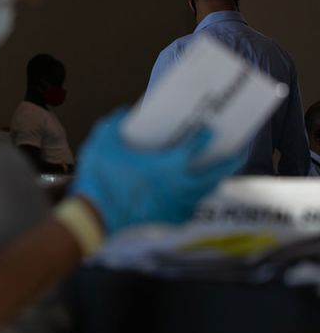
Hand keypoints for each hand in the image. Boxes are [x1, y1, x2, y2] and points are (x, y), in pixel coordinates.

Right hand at [71, 109, 244, 234]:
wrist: (93, 217)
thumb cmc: (100, 178)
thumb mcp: (102, 143)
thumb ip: (115, 124)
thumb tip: (124, 113)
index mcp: (168, 165)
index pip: (197, 147)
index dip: (206, 137)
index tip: (211, 130)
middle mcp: (181, 185)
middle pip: (216, 172)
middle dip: (230, 160)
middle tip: (239, 151)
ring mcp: (178, 205)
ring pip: (205, 191)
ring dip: (213, 180)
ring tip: (216, 172)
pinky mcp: (170, 219)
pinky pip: (190, 207)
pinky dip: (193, 198)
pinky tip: (189, 195)